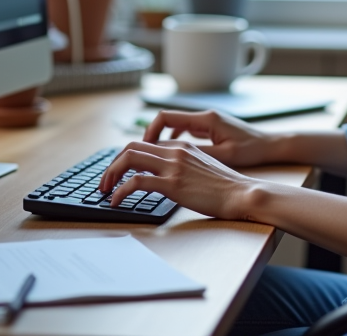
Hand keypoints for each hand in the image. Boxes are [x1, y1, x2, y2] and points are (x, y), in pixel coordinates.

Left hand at [97, 140, 264, 220]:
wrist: (242, 193)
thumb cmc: (227, 187)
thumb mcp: (204, 168)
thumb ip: (185, 165)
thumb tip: (169, 177)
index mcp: (182, 146)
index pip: (146, 144)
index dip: (128, 157)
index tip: (120, 171)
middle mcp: (175, 151)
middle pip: (131, 147)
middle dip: (113, 163)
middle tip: (105, 180)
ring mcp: (173, 166)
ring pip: (129, 159)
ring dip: (111, 174)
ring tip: (105, 190)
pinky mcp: (172, 184)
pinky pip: (136, 182)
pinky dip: (120, 191)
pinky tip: (116, 201)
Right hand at [142, 109, 279, 167]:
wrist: (272, 145)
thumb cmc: (252, 149)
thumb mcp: (224, 155)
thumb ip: (197, 155)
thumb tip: (171, 158)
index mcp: (205, 119)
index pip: (166, 117)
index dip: (150, 131)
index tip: (141, 147)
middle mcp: (204, 117)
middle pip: (167, 121)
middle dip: (151, 136)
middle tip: (140, 154)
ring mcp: (208, 122)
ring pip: (176, 127)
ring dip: (162, 139)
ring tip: (152, 158)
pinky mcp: (211, 130)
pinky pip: (186, 132)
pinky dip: (175, 141)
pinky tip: (173, 157)